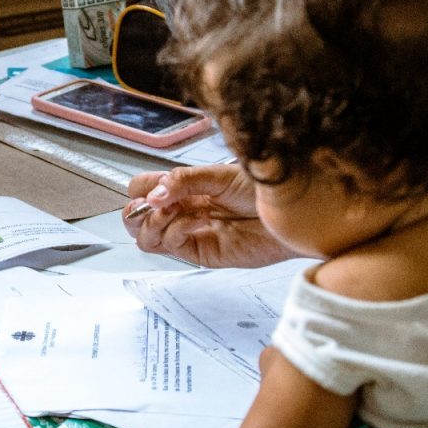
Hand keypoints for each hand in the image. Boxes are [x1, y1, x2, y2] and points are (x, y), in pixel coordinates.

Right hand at [123, 164, 297, 267]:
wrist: (291, 211)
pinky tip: (198, 221)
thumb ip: (182, 181)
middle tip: (156, 205)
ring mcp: (189, 233)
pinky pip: (172, 248)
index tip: (154, 190)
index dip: (140, 192)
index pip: (141, 191)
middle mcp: (181, 211)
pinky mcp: (202, 253)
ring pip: (146, 238)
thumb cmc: (263, 188)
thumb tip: (153, 196)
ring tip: (176, 212)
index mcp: (182, 189)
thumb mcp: (218, 174)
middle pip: (135, 219)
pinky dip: (177, 232)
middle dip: (137, 213)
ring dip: (155, 223)